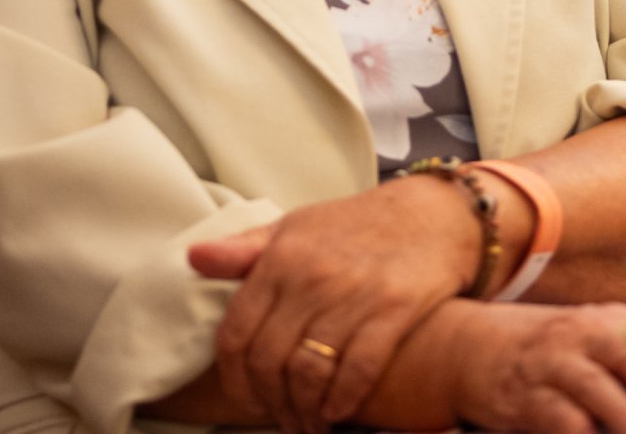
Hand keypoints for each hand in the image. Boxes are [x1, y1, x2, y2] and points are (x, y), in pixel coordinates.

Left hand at [189, 175, 484, 432]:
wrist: (433, 213)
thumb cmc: (357, 225)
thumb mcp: (296, 227)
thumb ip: (245, 249)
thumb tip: (193, 258)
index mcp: (281, 257)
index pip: (235, 333)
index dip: (234, 378)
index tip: (246, 398)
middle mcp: (311, 276)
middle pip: (268, 361)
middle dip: (269, 403)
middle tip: (281, 419)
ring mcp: (354, 294)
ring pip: (309, 372)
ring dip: (304, 410)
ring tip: (308, 423)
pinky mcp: (395, 309)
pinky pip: (358, 369)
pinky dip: (343, 399)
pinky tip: (338, 410)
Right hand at [436, 300, 625, 433]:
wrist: (471, 347)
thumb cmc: (556, 354)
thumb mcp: (603, 347)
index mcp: (620, 322)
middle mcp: (590, 335)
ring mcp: (556, 364)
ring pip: (595, 389)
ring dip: (624, 417)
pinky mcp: (525, 398)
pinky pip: (555, 417)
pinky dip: (576, 432)